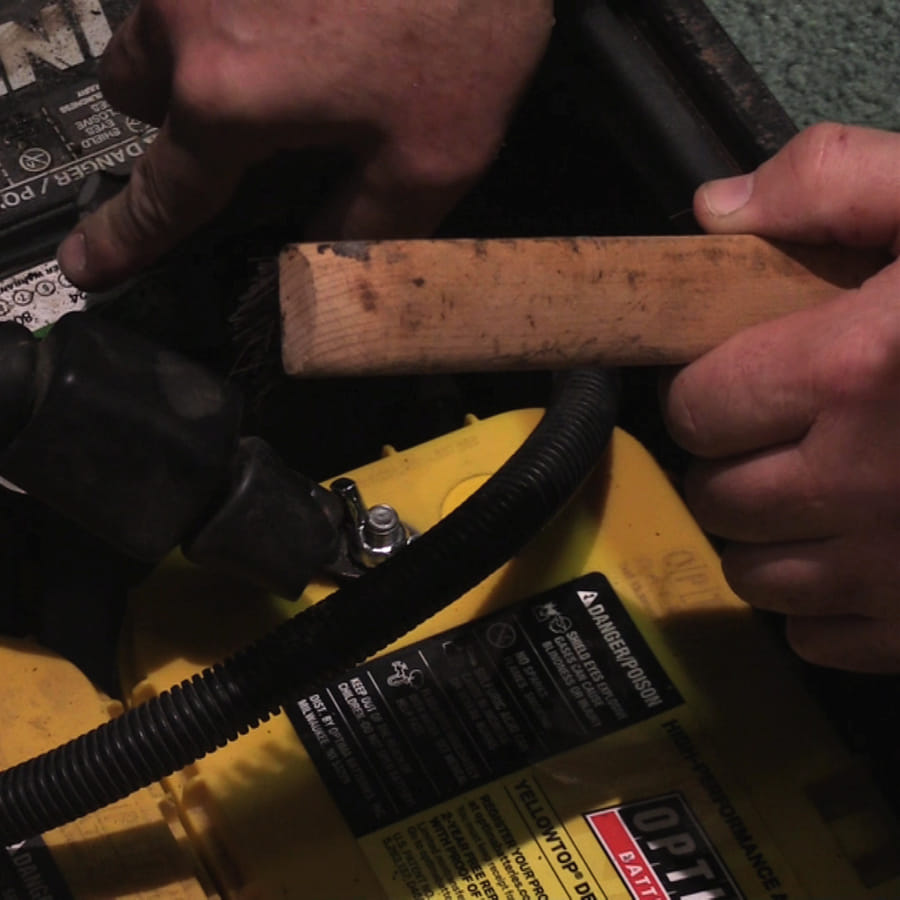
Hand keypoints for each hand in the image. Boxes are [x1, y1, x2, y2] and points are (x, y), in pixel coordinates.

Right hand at [57, 0, 552, 289]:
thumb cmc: (466, 14)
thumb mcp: (433, 156)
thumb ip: (365, 226)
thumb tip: (317, 261)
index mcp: (232, 91)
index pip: (163, 191)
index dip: (127, 237)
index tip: (90, 262)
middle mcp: (188, 9)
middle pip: (135, 88)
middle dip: (175, 116)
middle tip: (248, 123)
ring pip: (158, 21)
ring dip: (197, 51)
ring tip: (288, 51)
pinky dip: (230, 2)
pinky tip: (301, 6)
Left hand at [662, 123, 899, 672]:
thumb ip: (837, 185)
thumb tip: (717, 213)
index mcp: (855, 370)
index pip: (697, 408)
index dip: (705, 391)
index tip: (733, 379)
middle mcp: (861, 483)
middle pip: (716, 496)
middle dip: (728, 462)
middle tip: (772, 433)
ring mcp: (897, 570)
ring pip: (753, 575)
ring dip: (762, 535)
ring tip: (807, 493)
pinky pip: (818, 639)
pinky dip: (818, 605)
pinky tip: (856, 556)